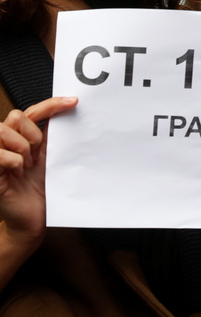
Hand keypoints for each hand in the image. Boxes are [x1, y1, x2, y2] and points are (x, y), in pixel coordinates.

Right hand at [1, 98, 77, 254]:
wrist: (34, 217)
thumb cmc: (42, 188)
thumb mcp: (51, 156)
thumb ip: (54, 135)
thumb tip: (72, 111)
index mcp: (23, 137)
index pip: (32, 110)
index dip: (52, 103)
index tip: (74, 102)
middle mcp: (7, 143)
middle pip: (17, 116)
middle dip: (31, 133)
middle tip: (36, 155)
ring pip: (4, 131)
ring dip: (22, 147)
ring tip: (26, 165)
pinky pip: (0, 154)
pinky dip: (14, 162)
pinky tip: (18, 173)